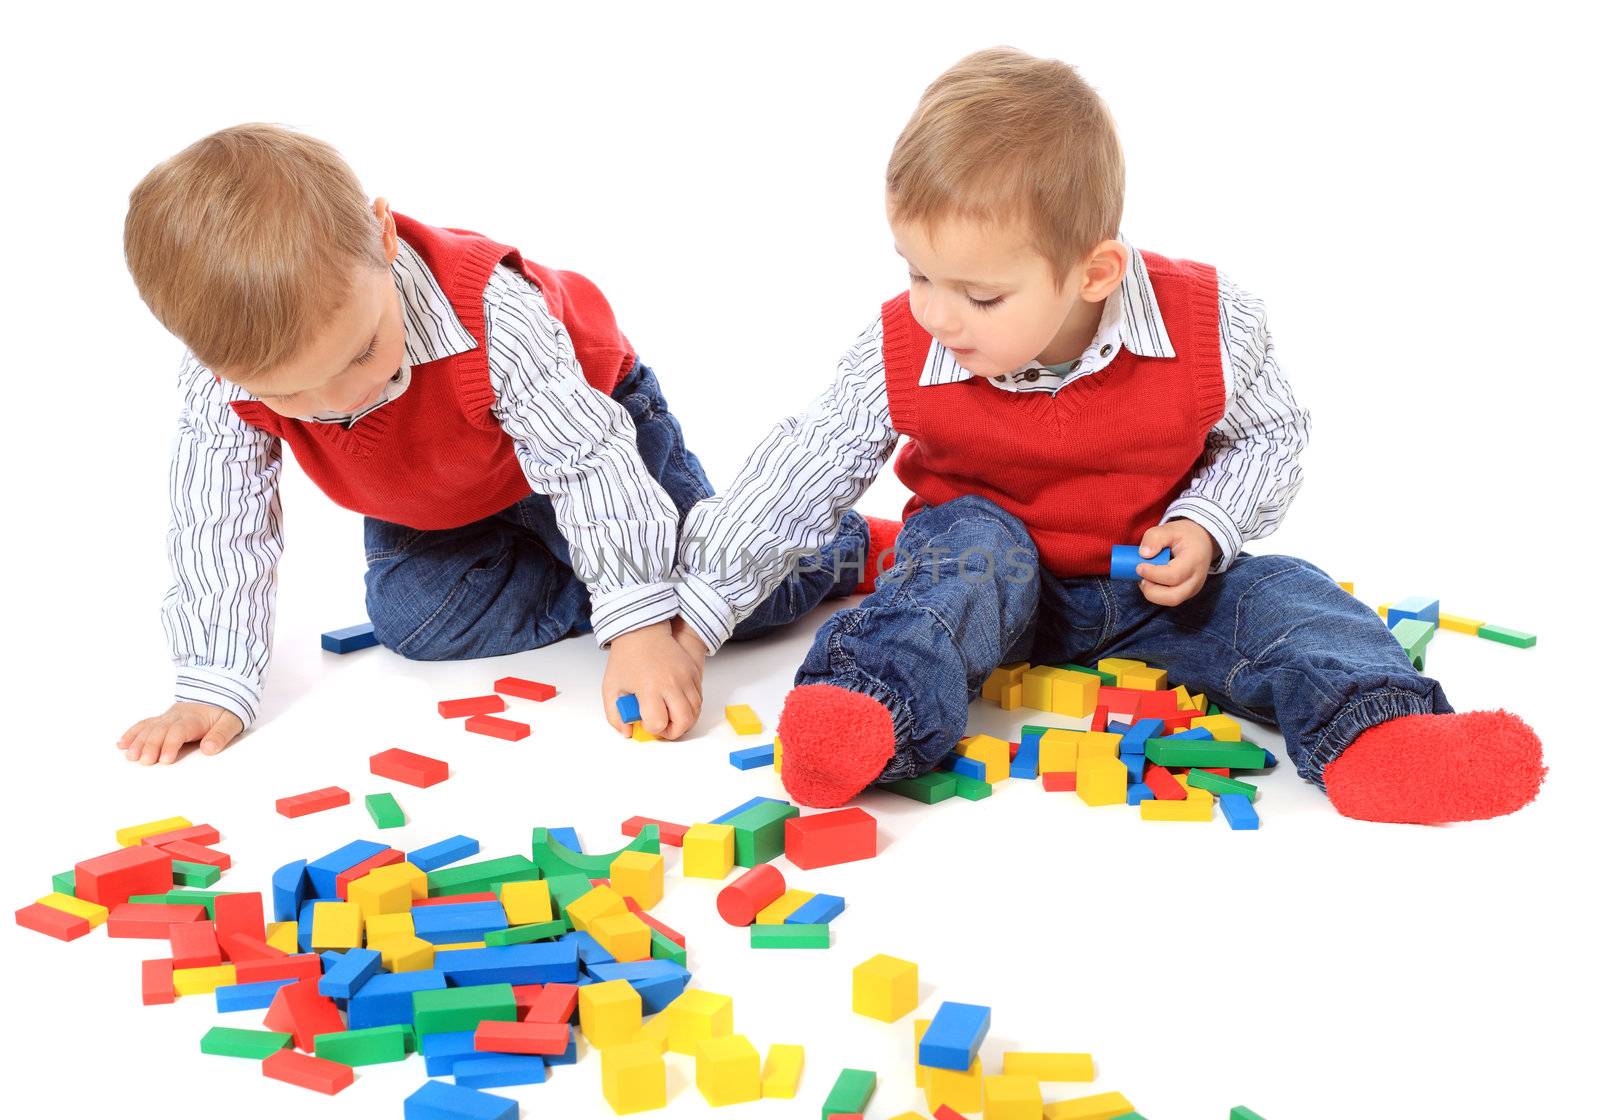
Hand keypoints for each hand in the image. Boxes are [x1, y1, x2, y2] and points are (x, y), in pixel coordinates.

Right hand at [117, 701, 243, 764]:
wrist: (219, 692)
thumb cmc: (224, 711)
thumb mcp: (231, 722)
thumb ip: (220, 735)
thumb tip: (208, 749)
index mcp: (194, 719)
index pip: (179, 731)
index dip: (171, 744)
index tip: (166, 759)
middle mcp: (176, 717)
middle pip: (160, 730)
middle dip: (151, 745)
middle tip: (145, 761)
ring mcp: (167, 717)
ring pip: (149, 728)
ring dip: (138, 741)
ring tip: (130, 756)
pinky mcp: (162, 719)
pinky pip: (144, 724)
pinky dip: (132, 733)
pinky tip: (122, 744)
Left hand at [602, 620, 703, 739]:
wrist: (643, 633)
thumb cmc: (626, 660)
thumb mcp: (611, 688)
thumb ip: (615, 715)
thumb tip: (628, 732)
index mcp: (648, 688)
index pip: (657, 722)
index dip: (651, 728)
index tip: (644, 721)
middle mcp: (671, 683)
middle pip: (684, 721)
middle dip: (673, 732)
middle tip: (662, 728)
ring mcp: (685, 677)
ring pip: (695, 712)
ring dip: (684, 721)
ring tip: (670, 718)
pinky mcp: (693, 673)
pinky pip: (699, 699)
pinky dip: (691, 708)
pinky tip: (677, 707)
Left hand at [1135, 519, 1216, 606]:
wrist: (1203, 543)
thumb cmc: (1186, 536)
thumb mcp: (1171, 529)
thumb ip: (1155, 537)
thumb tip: (1143, 554)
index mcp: (1194, 561)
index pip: (1173, 576)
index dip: (1153, 574)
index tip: (1139, 566)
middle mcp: (1196, 579)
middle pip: (1173, 597)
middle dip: (1151, 590)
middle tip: (1140, 577)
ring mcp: (1193, 589)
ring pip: (1170, 601)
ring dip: (1152, 593)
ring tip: (1144, 578)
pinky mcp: (1186, 593)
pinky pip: (1169, 599)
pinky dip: (1156, 593)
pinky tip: (1150, 580)